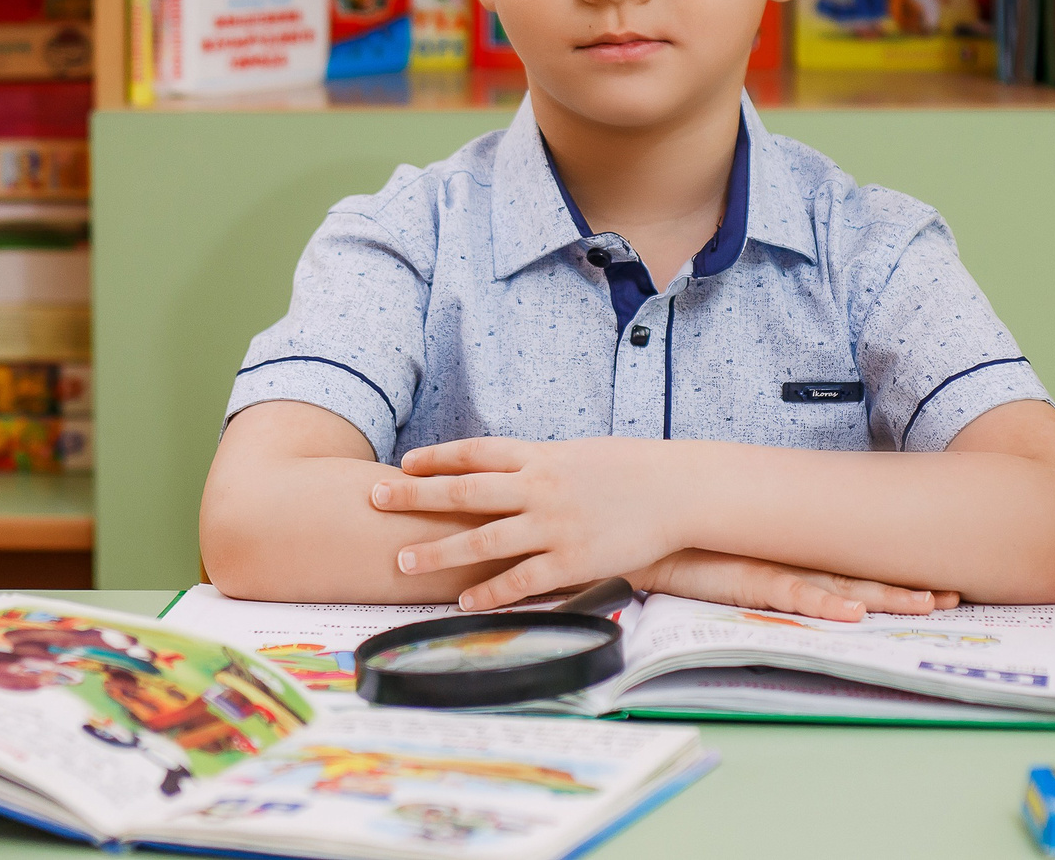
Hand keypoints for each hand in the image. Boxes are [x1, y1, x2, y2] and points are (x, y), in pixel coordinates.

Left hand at [372, 436, 688, 609]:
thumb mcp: (580, 454)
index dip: (437, 458)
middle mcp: (539, 487)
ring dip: (438, 552)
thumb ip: (540, 465)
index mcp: (541, 456)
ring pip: (482, 540)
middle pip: (464, 490)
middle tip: (375, 499)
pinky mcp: (572, 560)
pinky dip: (489, 592)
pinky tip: (463, 602)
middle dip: (415, 496)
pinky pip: (521, 580)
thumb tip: (507, 474)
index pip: (476, 452)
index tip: (405, 464)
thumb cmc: (632, 471)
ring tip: (402, 563)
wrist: (679, 490)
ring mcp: (554, 525)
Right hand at [628, 550, 960, 622]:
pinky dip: (821, 605)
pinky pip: (788, 594)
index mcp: (795, 556)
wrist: (641, 529)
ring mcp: (769, 565)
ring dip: (883, 596)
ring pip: (838, 586)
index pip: (859, 570)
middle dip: (909, 589)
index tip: (947, 589)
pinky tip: (851, 614)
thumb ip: (777, 570)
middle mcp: (791, 558)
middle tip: (953, 598)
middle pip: (861, 577)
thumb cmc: (690, 548)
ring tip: (925, 605)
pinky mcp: (740, 577)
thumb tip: (818, 583)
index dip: (902, 580)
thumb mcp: (739, 562)